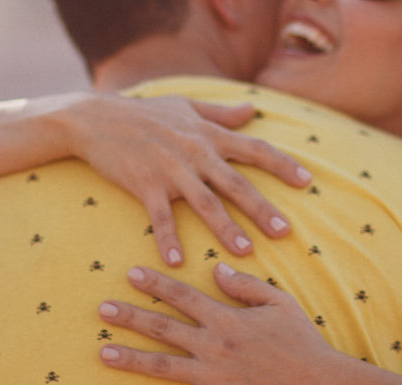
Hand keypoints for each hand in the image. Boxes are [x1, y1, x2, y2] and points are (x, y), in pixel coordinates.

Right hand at [64, 93, 312, 264]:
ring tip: (245, 251)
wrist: (93, 117)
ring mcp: (170, 169)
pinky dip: (167, 237)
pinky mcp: (144, 184)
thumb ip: (222, 114)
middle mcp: (196, 153)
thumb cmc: (145, 113)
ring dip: (225, 228)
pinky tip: (175, 261)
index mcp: (210, 136)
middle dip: (261, 208)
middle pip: (236, 183)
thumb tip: (253, 109)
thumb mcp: (187, 107)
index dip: (283, 165)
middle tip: (284, 232)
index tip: (307, 181)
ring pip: (204, 202)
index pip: (255, 149)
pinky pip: (159, 216)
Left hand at [97, 264, 338, 384]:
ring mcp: (213, 377)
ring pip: (163, 366)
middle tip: (101, 310)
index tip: (131, 274)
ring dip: (131, 360)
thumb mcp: (281, 303)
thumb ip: (247, 286)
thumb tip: (218, 270)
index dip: (156, 284)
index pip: (183, 297)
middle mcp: (213, 346)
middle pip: (163, 328)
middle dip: (130, 317)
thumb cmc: (303, 342)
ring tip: (103, 354)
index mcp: (227, 319)